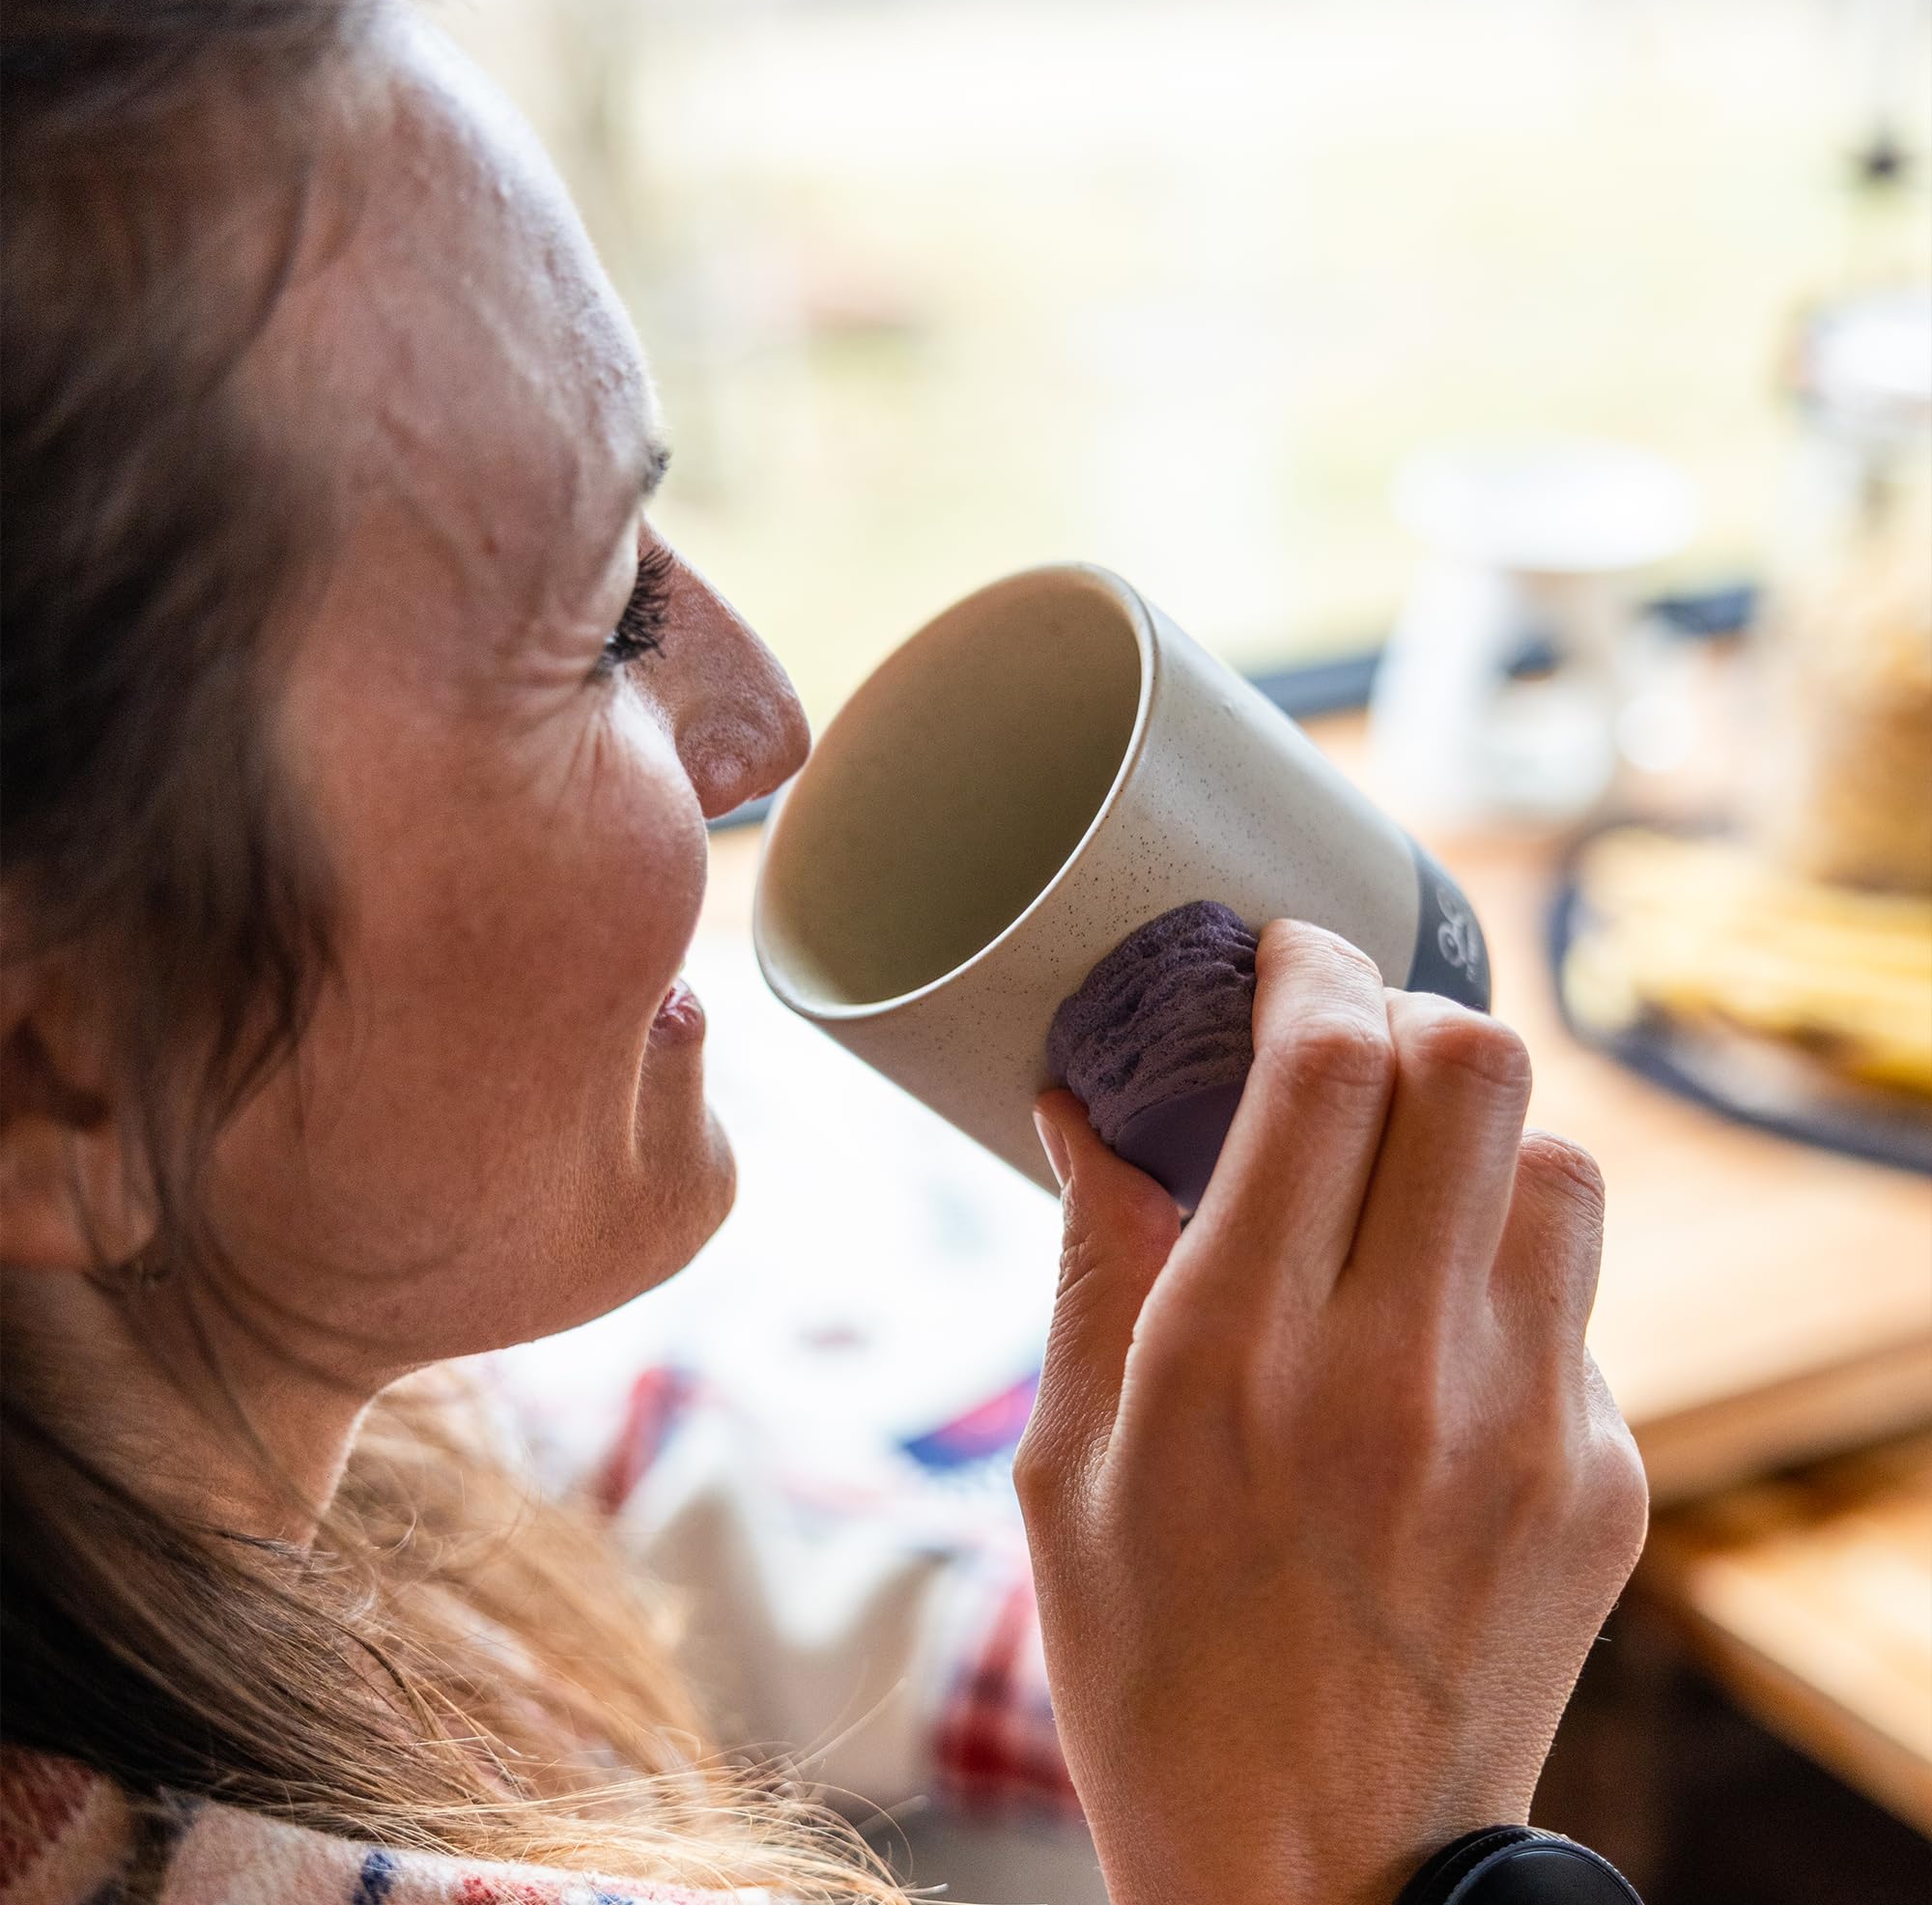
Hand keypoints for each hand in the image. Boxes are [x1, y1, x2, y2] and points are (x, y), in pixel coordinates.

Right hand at [1015, 920, 1647, 1904]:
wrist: (1312, 1871)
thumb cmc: (1152, 1665)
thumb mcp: (1066, 1464)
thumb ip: (1092, 1258)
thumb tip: (1081, 1104)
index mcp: (1235, 1360)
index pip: (1326, 1072)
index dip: (1311, 970)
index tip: (1281, 954)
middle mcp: (1398, 1375)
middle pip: (1476, 1069)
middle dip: (1406, 1013)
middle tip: (1348, 1045)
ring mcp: (1527, 1430)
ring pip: (1559, 1161)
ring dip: (1477, 1128)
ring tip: (1404, 1174)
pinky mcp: (1604, 1483)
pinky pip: (1580, 1296)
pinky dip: (1509, 1258)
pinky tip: (1439, 1322)